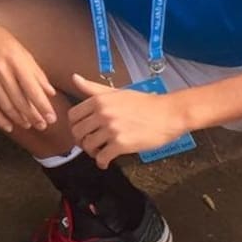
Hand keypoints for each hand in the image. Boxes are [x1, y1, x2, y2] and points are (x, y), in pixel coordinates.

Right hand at [0, 24, 56, 132]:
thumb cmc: (4, 42)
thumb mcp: (24, 53)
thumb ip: (37, 74)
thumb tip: (50, 93)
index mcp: (16, 62)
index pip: (32, 89)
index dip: (43, 106)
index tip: (52, 118)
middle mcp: (2, 72)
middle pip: (20, 101)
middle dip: (33, 116)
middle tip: (43, 125)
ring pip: (6, 106)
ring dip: (19, 119)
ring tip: (29, 125)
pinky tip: (8, 126)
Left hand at [68, 74, 187, 167]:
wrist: (169, 114)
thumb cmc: (144, 103)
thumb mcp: (116, 92)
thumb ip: (93, 88)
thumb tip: (74, 78)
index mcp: (99, 100)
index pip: (72, 116)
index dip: (74, 126)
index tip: (82, 131)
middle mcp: (102, 113)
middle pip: (77, 132)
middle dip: (81, 140)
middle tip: (90, 144)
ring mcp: (111, 129)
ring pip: (88, 146)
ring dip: (91, 152)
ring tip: (99, 152)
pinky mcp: (121, 144)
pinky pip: (102, 157)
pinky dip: (101, 162)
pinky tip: (106, 162)